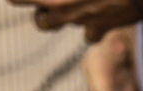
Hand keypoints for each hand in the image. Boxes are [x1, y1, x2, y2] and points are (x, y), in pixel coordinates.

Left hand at [12, 0, 141, 41]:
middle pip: (40, 22)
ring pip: (65, 27)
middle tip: (50, 1)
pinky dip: (92, 28)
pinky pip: (90, 35)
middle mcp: (61, 10)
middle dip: (42, 12)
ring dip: (65, 17)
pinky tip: (98, 16)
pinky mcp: (101, 29)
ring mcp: (81, 23)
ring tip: (77, 4)